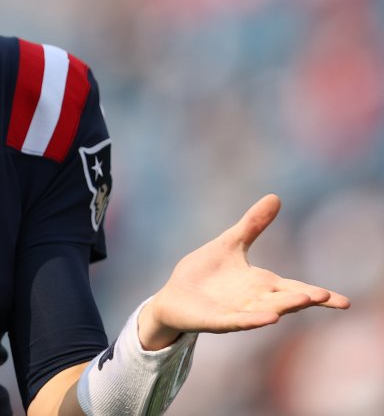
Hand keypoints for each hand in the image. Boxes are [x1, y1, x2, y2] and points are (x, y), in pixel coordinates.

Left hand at [138, 194, 349, 349]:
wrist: (173, 296)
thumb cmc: (204, 273)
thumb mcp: (229, 243)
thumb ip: (252, 224)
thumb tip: (276, 196)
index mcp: (260, 284)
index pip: (295, 289)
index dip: (319, 295)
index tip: (344, 302)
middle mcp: (253, 301)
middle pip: (284, 300)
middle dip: (304, 298)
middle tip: (325, 296)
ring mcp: (236, 312)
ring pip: (264, 311)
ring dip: (283, 307)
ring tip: (304, 301)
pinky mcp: (216, 320)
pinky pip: (236, 321)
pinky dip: (252, 320)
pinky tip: (269, 318)